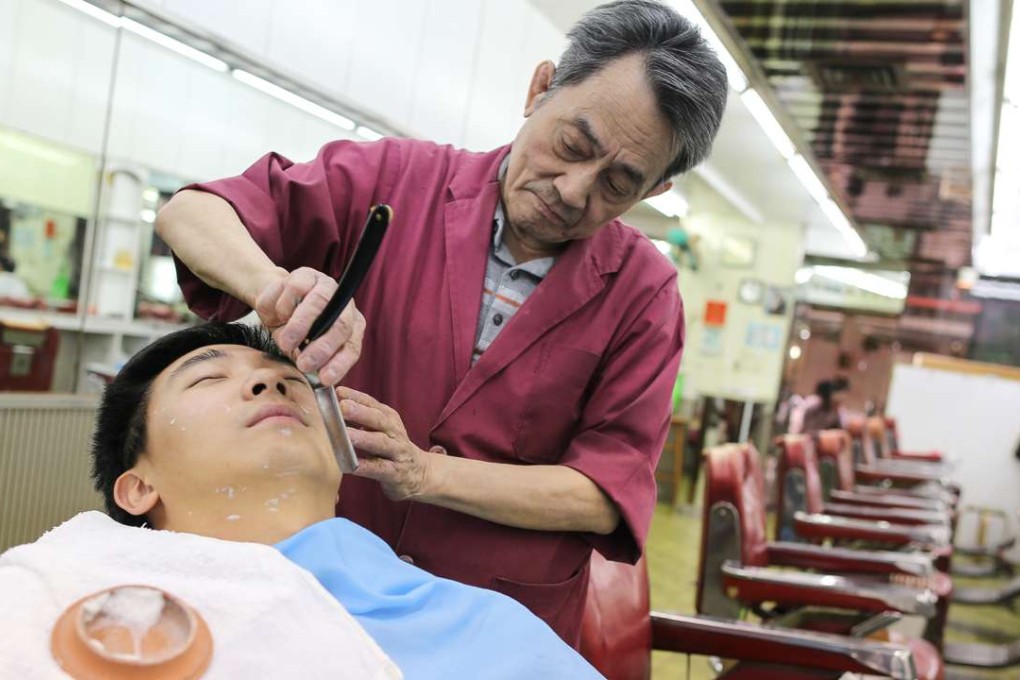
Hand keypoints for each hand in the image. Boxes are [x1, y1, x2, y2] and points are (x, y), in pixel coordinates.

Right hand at [254, 267, 365, 384]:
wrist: (274, 302)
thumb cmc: (294, 330)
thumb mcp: (303, 349)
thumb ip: (311, 359)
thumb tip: (316, 375)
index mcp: (351, 326)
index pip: (351, 347)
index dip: (340, 364)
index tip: (325, 379)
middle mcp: (343, 304)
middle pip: (341, 324)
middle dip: (322, 348)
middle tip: (303, 364)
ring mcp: (326, 286)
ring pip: (318, 303)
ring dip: (300, 327)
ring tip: (286, 343)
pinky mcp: (305, 274)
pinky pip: (295, 290)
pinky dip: (283, 308)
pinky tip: (279, 316)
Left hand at [338, 387, 437, 500]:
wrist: (419, 473)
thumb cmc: (391, 448)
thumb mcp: (381, 429)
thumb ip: (361, 417)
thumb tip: (333, 404)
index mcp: (389, 419)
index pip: (372, 404)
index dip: (356, 397)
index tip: (338, 392)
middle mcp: (395, 432)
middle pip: (379, 420)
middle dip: (361, 412)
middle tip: (343, 407)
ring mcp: (397, 452)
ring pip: (381, 443)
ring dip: (364, 438)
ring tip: (347, 435)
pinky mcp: (396, 473)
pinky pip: (380, 469)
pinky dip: (366, 467)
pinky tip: (351, 466)